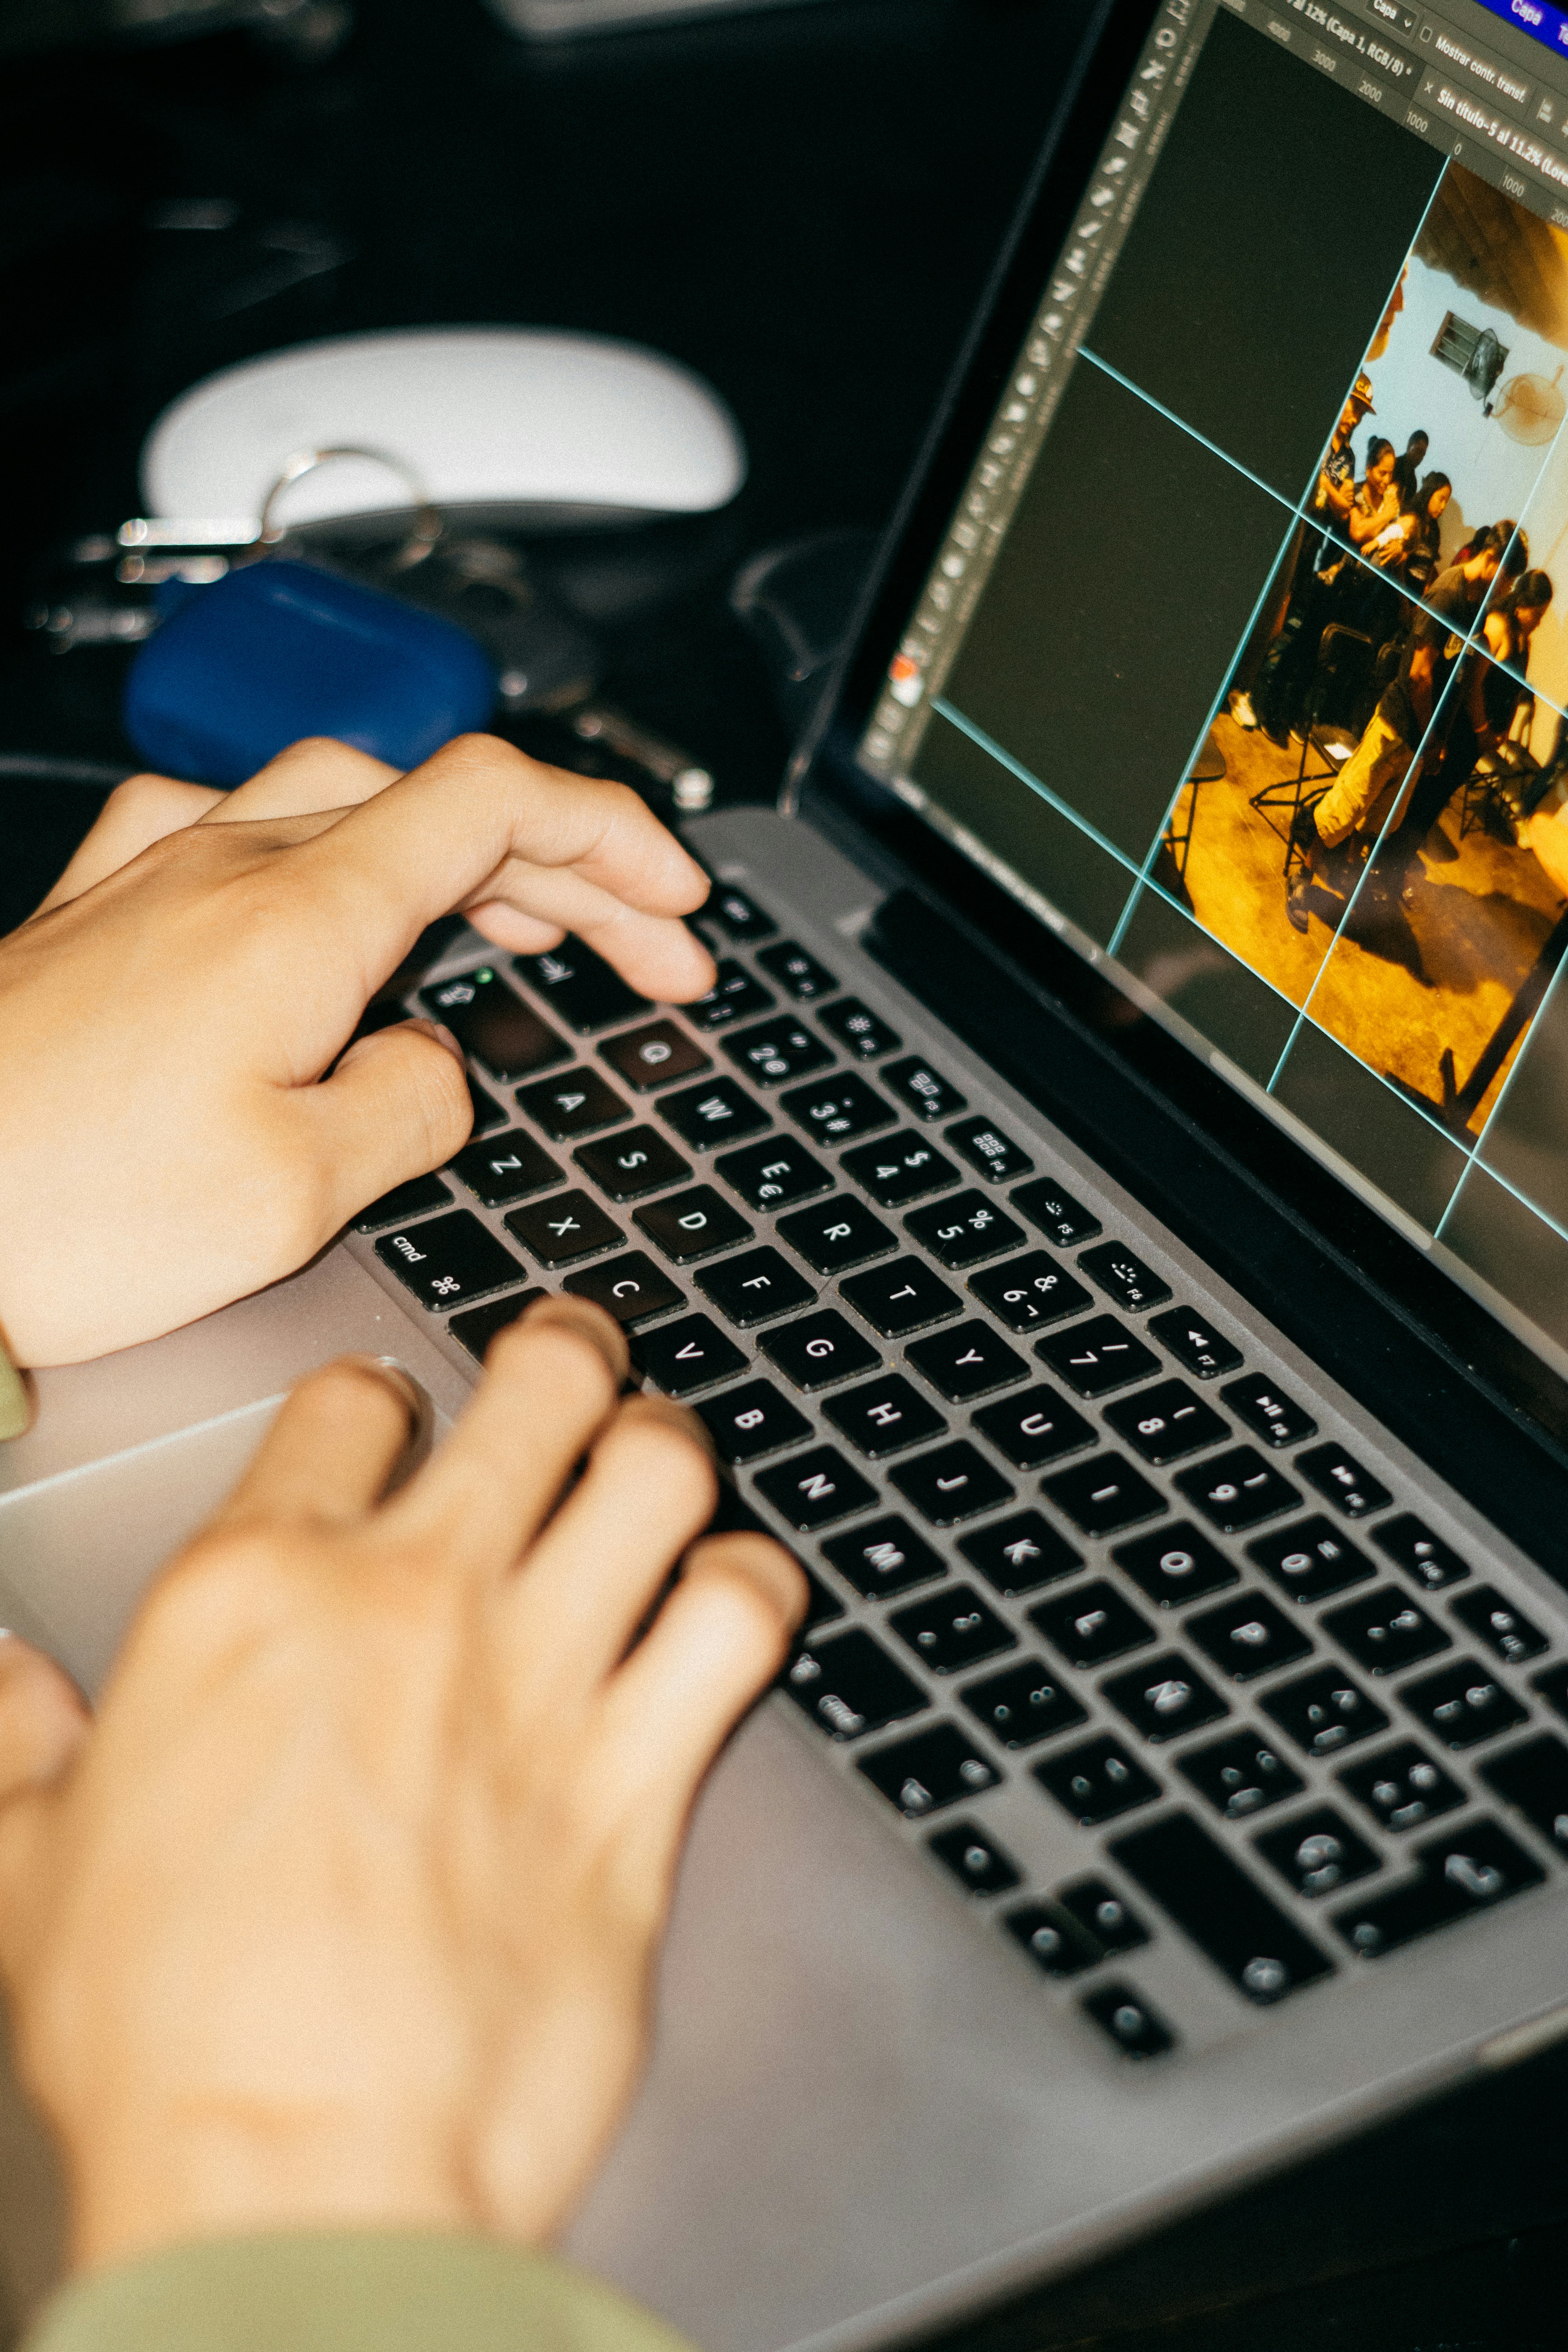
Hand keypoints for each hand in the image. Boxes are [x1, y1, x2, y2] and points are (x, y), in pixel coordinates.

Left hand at [0, 735, 714, 1365]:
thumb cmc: (53, 1210)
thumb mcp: (291, 1196)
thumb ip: (412, 1111)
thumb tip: (437, 1072)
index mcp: (297, 915)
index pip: (499, 802)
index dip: (615, 838)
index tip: (679, 903)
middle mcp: (226, 865)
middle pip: (440, 803)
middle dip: (572, 870)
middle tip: (648, 954)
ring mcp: (155, 880)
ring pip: (347, 804)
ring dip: (460, 854)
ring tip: (524, 923)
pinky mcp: (100, 918)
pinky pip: (236, 827)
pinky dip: (331, 850)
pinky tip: (328, 887)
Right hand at [0, 1296, 804, 2269]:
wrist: (296, 2176)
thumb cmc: (167, 2038)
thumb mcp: (25, 1865)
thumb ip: (18, 1742)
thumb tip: (7, 1685)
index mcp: (254, 1597)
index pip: (345, 1408)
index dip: (377, 1399)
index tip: (392, 1419)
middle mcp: (408, 1607)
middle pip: (537, 1388)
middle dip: (565, 1356)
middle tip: (574, 1364)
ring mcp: (536, 1683)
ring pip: (656, 1471)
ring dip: (666, 1450)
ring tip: (657, 1462)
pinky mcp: (636, 1785)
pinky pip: (739, 1622)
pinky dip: (751, 1587)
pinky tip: (731, 1595)